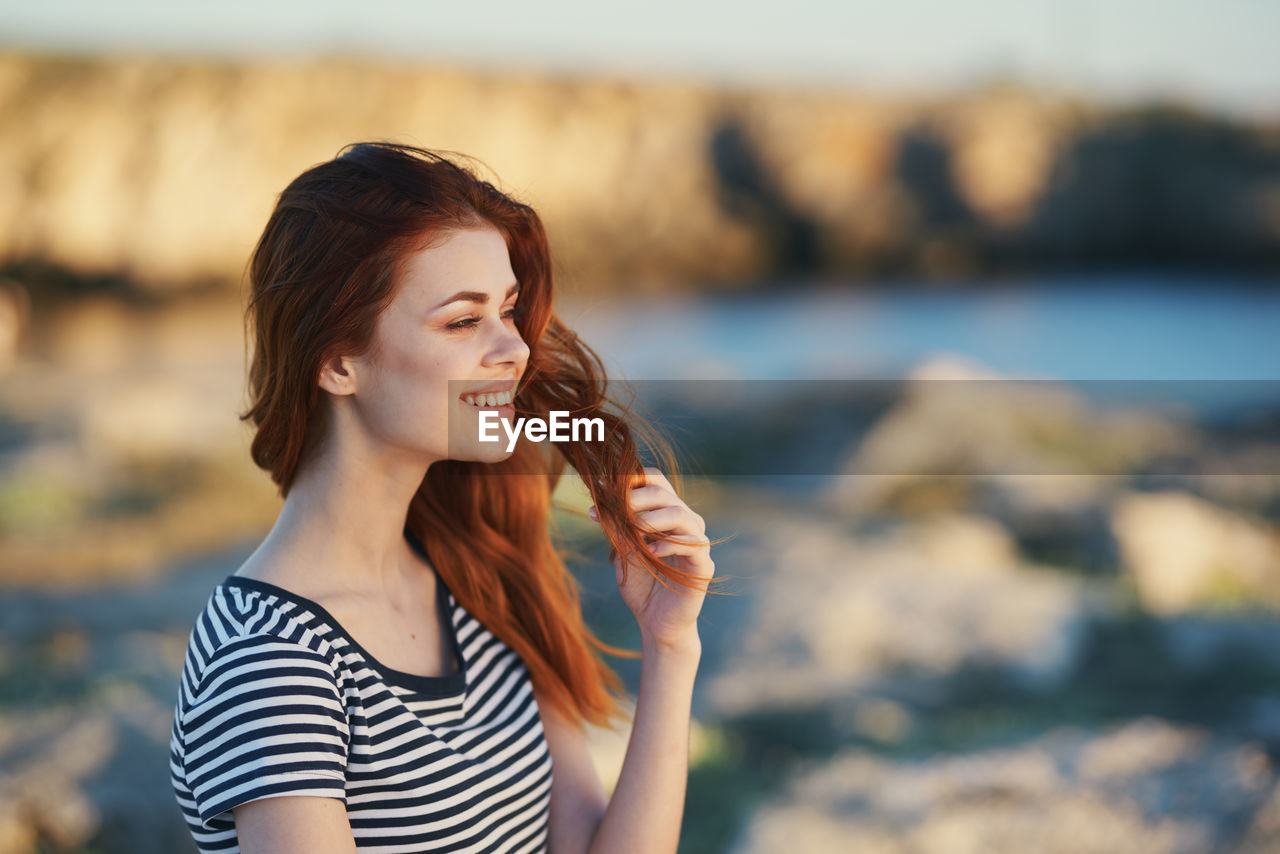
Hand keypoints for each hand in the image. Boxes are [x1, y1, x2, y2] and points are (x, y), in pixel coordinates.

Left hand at [588, 467, 713, 650]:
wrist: (655, 622)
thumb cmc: (641, 585)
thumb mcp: (622, 553)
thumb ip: (617, 528)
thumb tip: (598, 504)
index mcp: (665, 513)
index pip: (654, 480)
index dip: (631, 478)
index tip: (602, 487)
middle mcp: (685, 521)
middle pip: (664, 493)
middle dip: (635, 498)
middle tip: (613, 508)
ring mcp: (697, 542)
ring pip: (679, 513)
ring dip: (651, 518)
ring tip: (632, 529)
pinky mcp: (703, 564)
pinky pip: (691, 545)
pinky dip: (666, 544)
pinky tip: (648, 552)